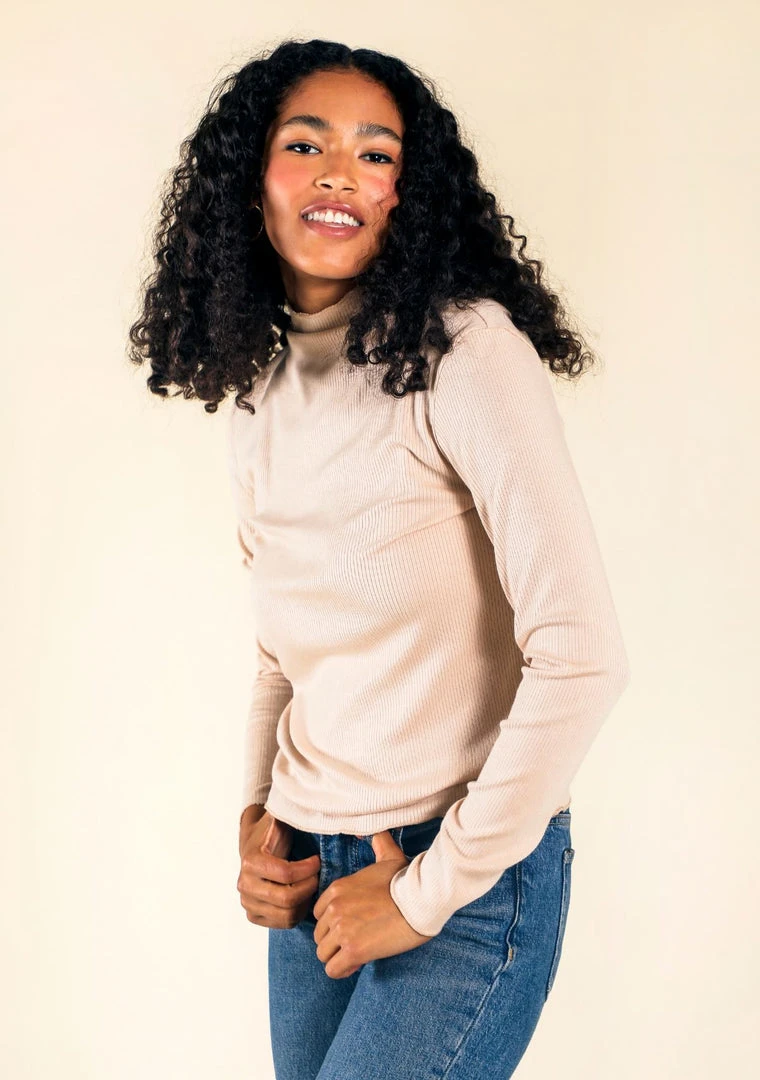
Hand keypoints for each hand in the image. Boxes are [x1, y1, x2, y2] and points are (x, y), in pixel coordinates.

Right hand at [237, 810, 320, 928]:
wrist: (255, 843)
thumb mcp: (282, 817)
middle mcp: (244, 884)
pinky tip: (302, 896)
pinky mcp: (253, 913)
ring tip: (311, 885)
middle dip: (308, 887)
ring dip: (304, 901)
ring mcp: (247, 901)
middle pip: (286, 899)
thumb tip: (315, 802)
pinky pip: (281, 923)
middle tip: (317, 875)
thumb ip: (294, 811)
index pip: (285, 874)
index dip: (307, 869)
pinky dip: (297, 913)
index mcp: (251, 861)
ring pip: (285, 915)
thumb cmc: (274, 830)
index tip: (317, 860)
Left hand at [312, 830, 434, 978]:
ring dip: (338, 957)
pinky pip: (334, 969)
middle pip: (319, 936)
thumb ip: (378, 843)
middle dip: (335, 942)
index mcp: (337, 889)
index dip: (333, 923)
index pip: (318, 915)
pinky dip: (344, 970)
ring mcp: (342, 929)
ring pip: (323, 954)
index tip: (351, 927)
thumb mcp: (389, 856)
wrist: (422, 900)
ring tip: (357, 954)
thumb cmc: (407, 880)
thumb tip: (375, 833)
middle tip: (356, 942)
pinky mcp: (353, 949)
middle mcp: (334, 908)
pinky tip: (358, 964)